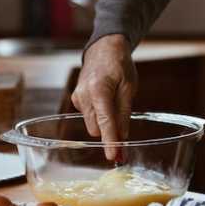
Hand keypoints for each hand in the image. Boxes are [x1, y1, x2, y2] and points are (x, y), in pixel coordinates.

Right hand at [71, 34, 137, 159]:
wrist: (104, 49)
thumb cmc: (119, 66)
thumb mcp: (128, 88)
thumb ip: (124, 114)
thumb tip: (122, 138)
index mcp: (99, 90)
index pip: (105, 123)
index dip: (110, 141)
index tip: (113, 156)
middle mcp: (83, 96)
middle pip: (96, 128)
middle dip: (109, 131)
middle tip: (122, 124)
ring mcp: (77, 98)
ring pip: (92, 124)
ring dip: (104, 122)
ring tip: (113, 103)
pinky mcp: (76, 99)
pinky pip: (88, 116)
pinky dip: (98, 115)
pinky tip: (103, 100)